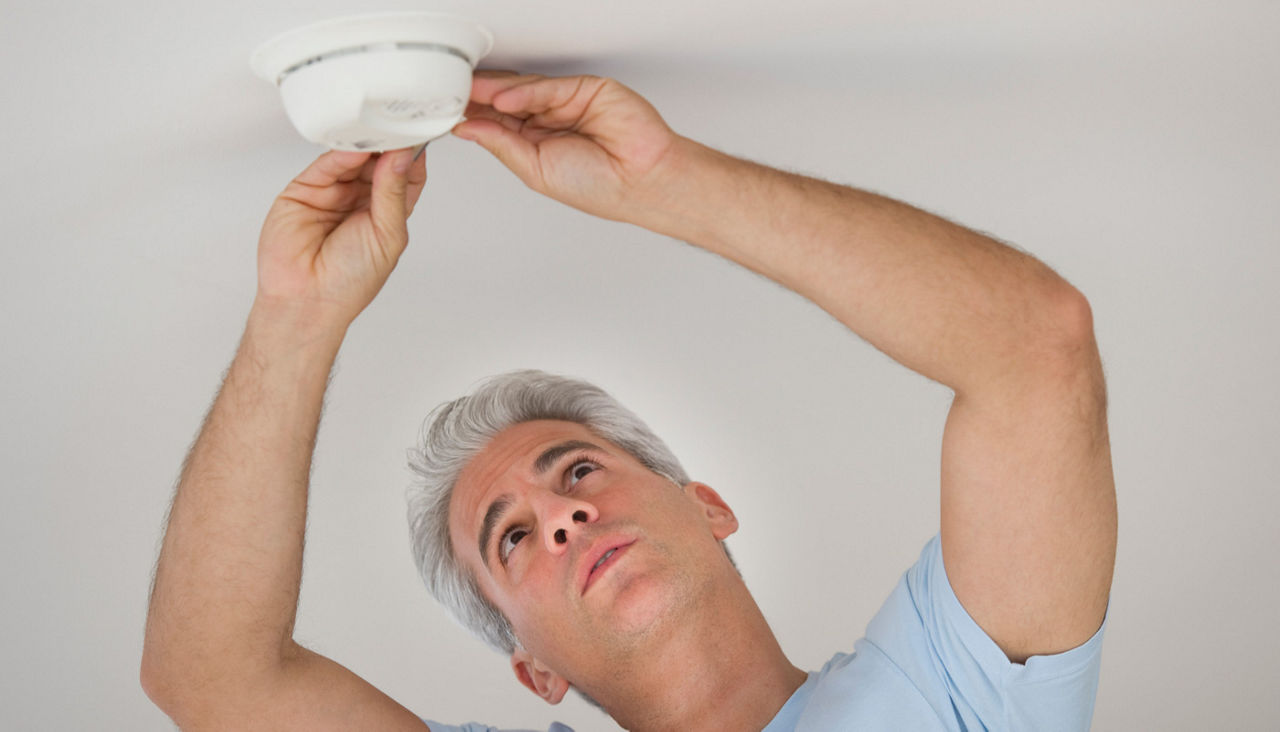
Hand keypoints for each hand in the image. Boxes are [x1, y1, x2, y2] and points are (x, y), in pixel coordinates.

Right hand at [254, 146, 427, 328]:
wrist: (307, 300)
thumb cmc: (351, 281)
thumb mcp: (387, 234)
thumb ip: (393, 193)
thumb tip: (402, 156)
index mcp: (387, 213)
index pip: (405, 174)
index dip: (413, 154)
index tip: (422, 134)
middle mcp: (360, 200)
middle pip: (379, 161)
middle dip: (390, 144)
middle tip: (400, 123)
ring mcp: (333, 193)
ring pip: (352, 159)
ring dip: (367, 145)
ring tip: (380, 130)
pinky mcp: (305, 190)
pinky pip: (325, 165)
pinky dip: (340, 154)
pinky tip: (356, 147)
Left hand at [452, 71, 683, 222]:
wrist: (641, 182)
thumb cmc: (601, 187)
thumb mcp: (535, 171)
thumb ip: (502, 144)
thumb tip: (468, 129)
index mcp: (537, 142)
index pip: (498, 123)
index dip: (473, 116)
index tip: (447, 112)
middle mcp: (550, 120)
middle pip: (508, 101)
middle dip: (479, 98)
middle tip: (451, 96)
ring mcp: (568, 103)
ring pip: (526, 90)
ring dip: (496, 92)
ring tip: (471, 94)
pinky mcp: (587, 89)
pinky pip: (550, 86)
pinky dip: (526, 92)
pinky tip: (504, 100)